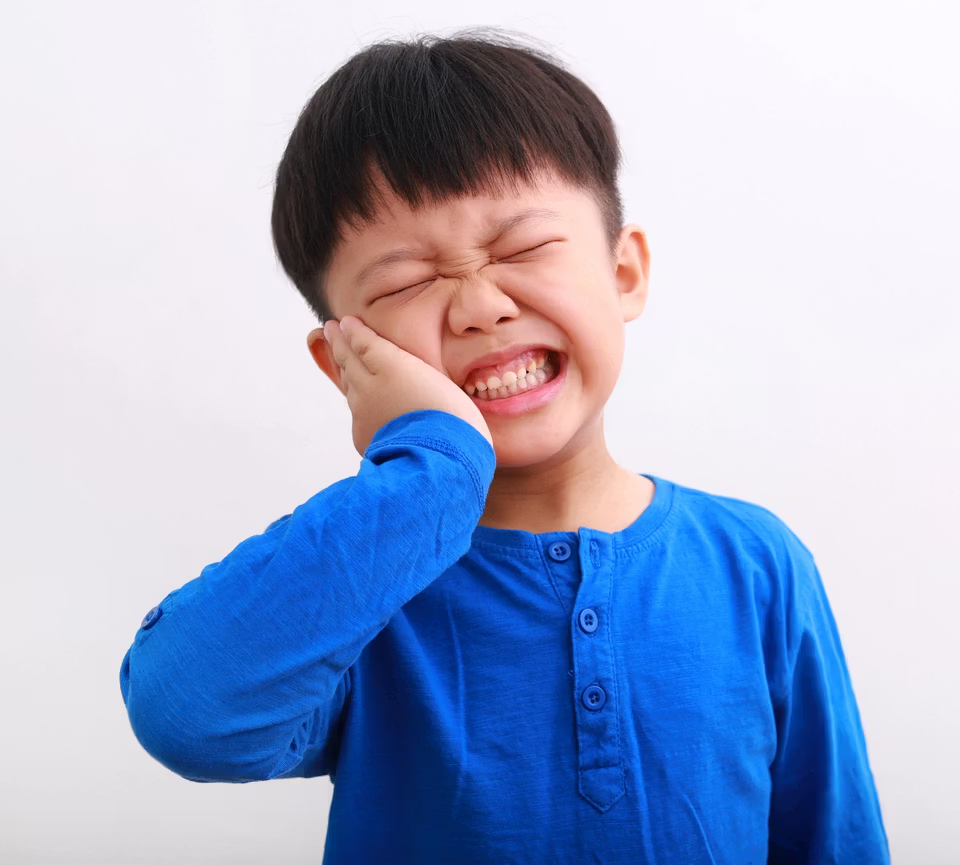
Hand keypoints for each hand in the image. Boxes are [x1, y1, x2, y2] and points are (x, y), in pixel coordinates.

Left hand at [320, 315, 492, 456]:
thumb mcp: (442, 384)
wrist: (441, 462)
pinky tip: (361, 402)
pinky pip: (358, 414)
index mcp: (393, 368)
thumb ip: (416, 374)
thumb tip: (402, 373)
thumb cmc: (455, 421)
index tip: (344, 322)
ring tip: (343, 361)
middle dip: (339, 343)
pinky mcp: (362, 435)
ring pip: (350, 387)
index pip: (365, 343)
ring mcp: (363, 413)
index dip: (354, 331)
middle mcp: (370, 387)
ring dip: (345, 370)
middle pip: (349, 360)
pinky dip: (358, 403)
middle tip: (330, 329)